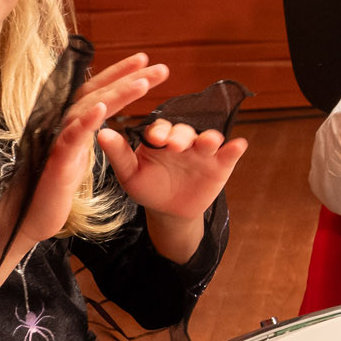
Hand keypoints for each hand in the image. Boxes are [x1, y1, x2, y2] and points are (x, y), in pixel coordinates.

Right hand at [18, 54, 164, 245]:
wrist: (28, 215)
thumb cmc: (53, 184)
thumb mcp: (76, 152)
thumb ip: (86, 130)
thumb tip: (99, 111)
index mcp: (71, 121)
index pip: (96, 90)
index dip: (119, 74)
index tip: (146, 61)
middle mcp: (62, 122)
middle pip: (96, 92)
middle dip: (128, 77)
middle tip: (160, 68)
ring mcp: (57, 139)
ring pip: (86, 108)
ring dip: (115, 93)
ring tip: (142, 82)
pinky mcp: (55, 159)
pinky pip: (71, 136)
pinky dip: (86, 120)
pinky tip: (102, 108)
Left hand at [98, 116, 247, 220]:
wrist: (170, 211)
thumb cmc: (147, 187)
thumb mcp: (130, 174)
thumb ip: (118, 154)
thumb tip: (101, 132)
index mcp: (159, 138)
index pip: (160, 129)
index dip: (160, 132)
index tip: (157, 138)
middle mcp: (183, 139)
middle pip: (185, 132)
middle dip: (183, 137)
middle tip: (179, 146)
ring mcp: (203, 151)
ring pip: (209, 139)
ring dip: (210, 138)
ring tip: (210, 142)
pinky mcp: (221, 163)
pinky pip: (230, 153)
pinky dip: (235, 148)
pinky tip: (239, 145)